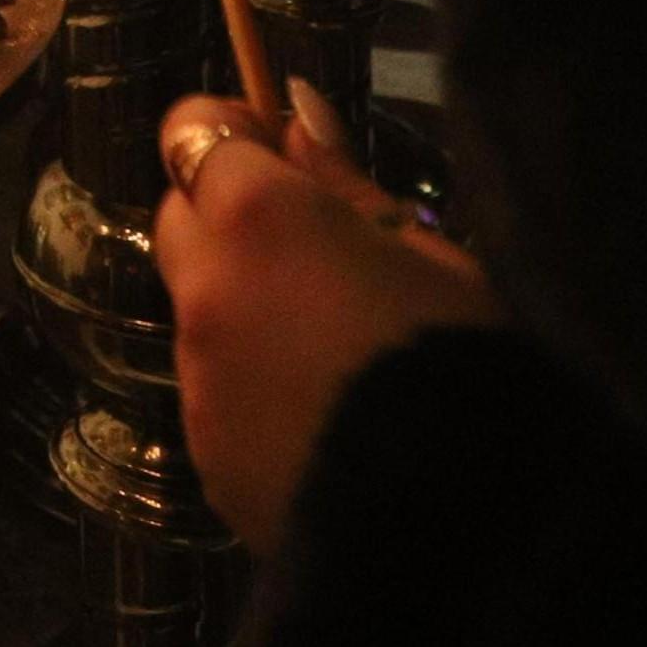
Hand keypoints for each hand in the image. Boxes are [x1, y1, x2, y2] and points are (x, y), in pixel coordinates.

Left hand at [151, 97, 497, 554]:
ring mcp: (196, 378)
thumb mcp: (433, 256)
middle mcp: (205, 290)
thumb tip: (294, 114)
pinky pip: (214, 390)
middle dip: (227, 212)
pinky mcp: (204, 454)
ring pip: (198, 309)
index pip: (192, 132)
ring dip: (243, 304)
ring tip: (335, 342)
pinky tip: (323, 411)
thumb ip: (346, 184)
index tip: (278, 147)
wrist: (458, 531)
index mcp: (259, 220)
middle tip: (314, 242)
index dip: (229, 132)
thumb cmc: (467, 366)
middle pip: (180, 217)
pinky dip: (251, 381)